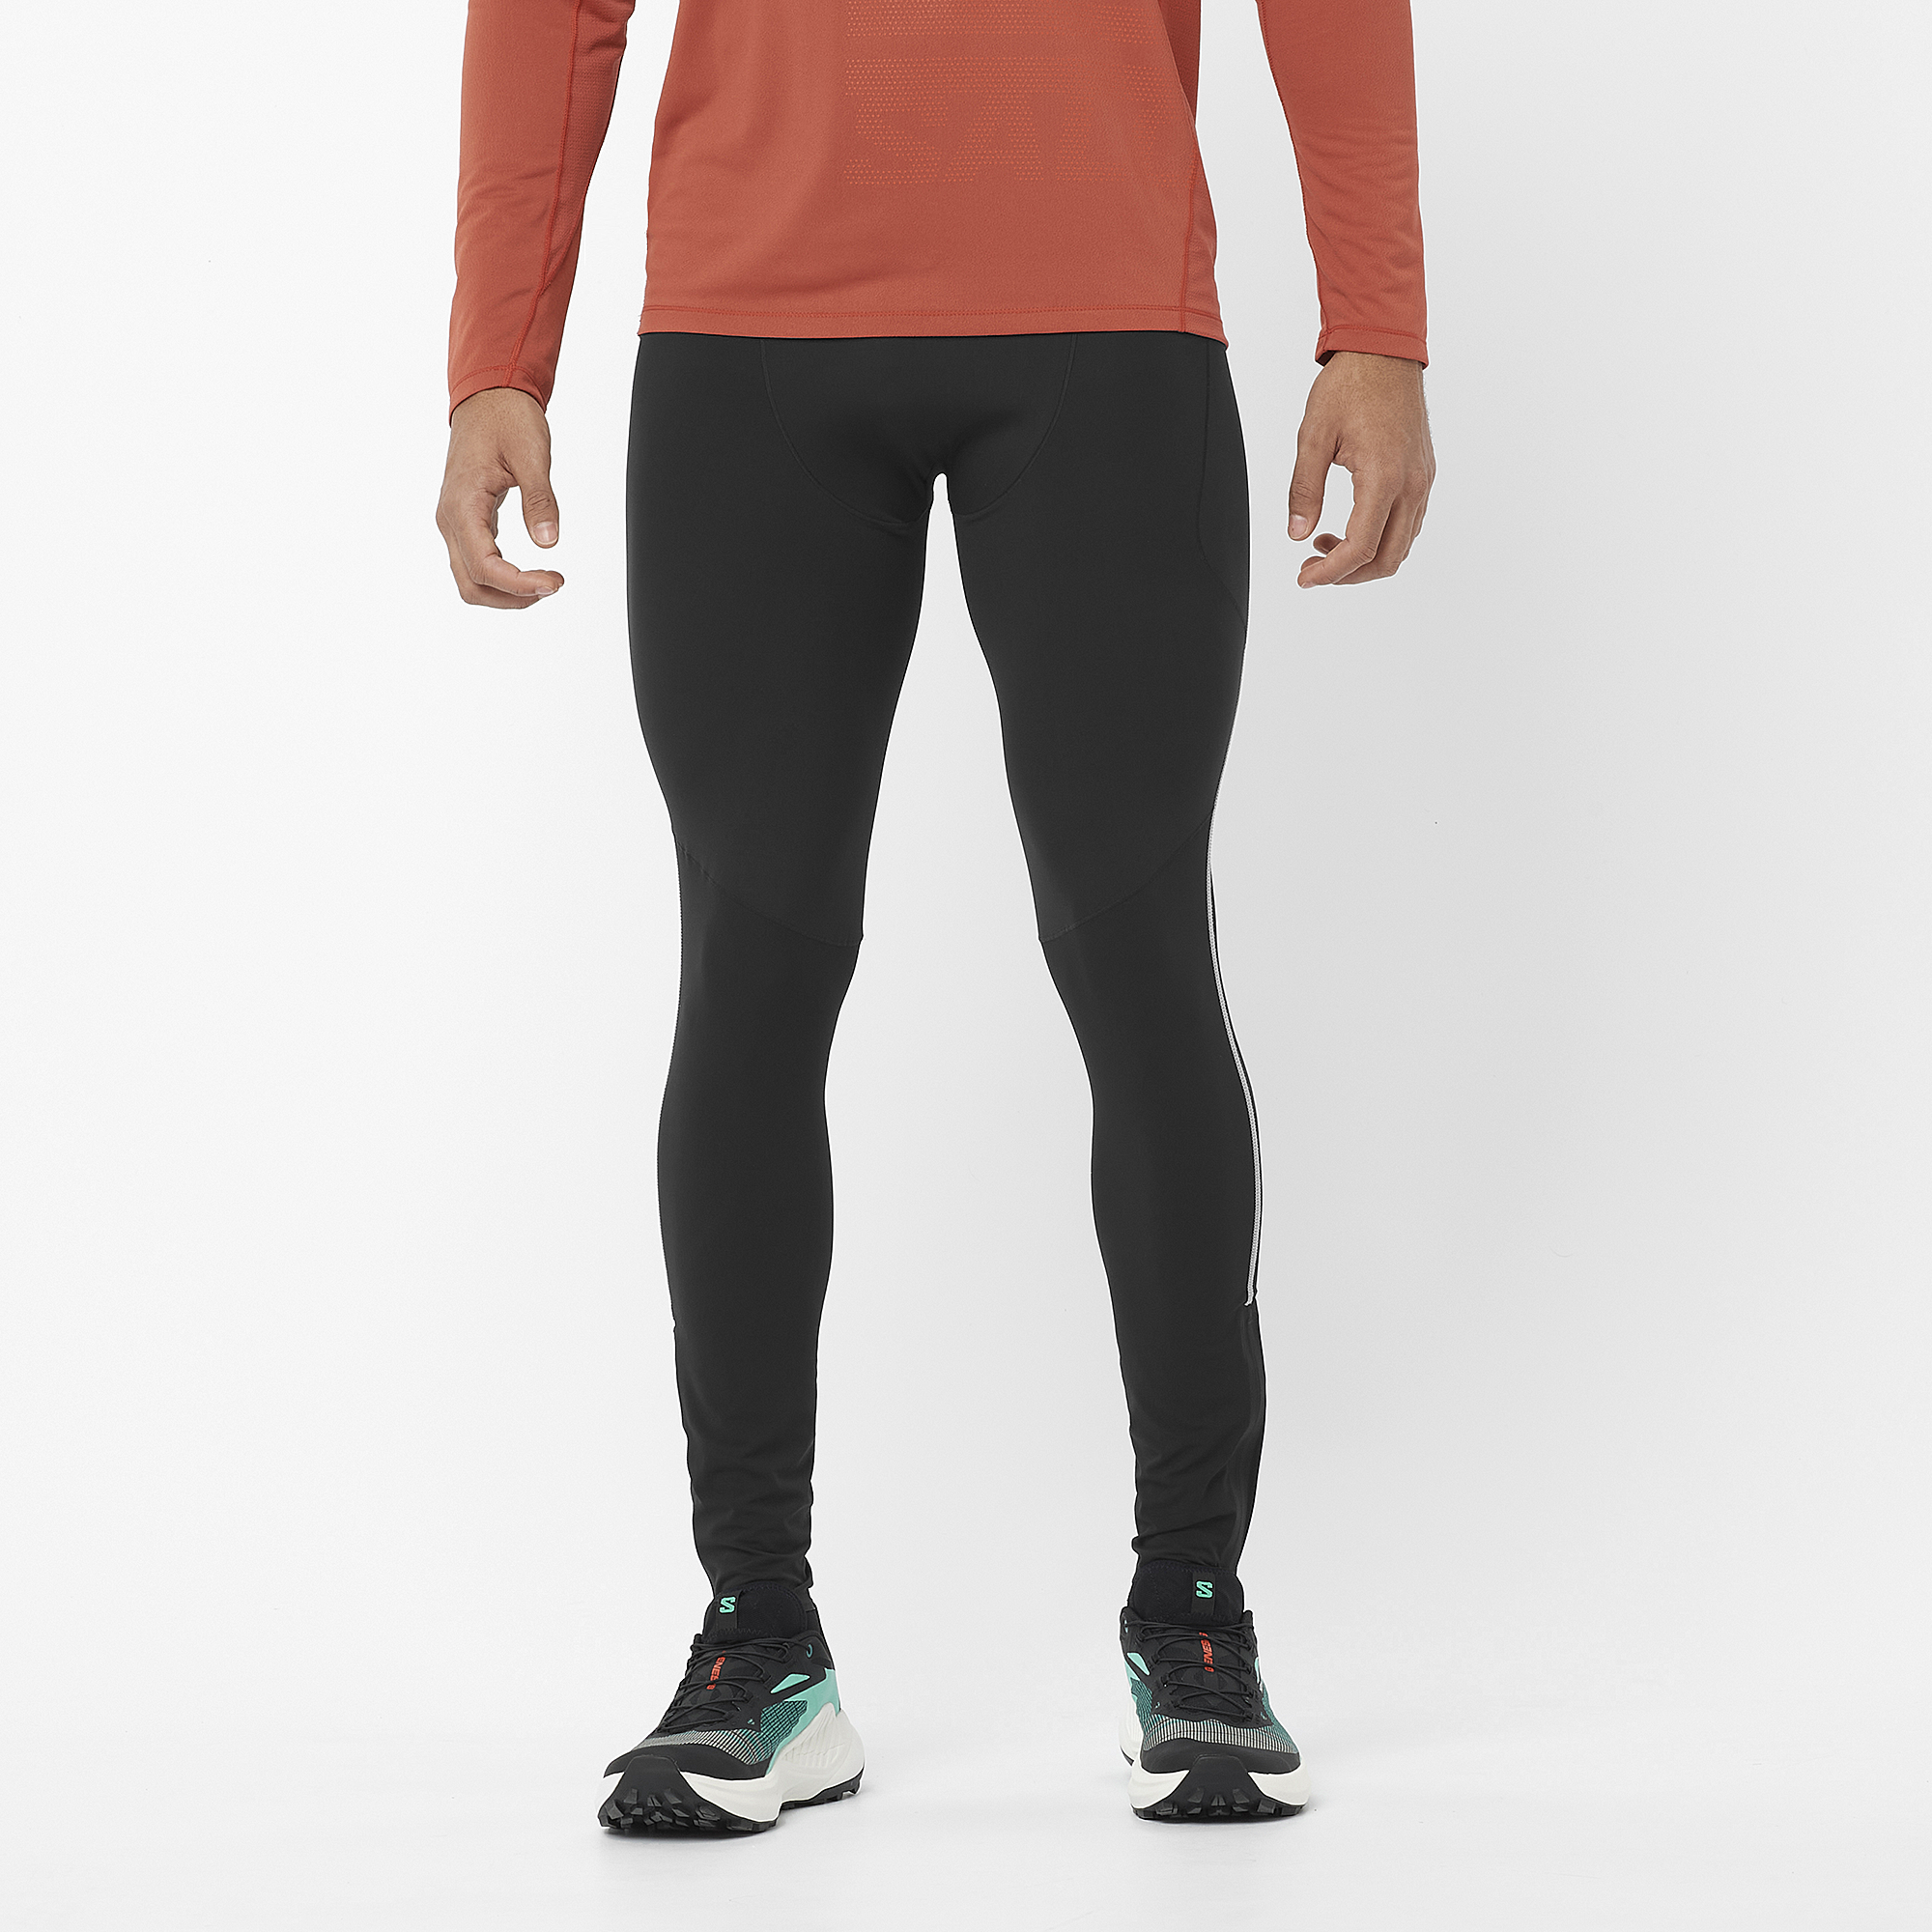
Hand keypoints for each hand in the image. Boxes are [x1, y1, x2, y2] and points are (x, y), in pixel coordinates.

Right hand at [435, 388, 564, 607]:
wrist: (486, 397)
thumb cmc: (506, 419)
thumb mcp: (531, 455)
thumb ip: (539, 500)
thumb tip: (548, 543)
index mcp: (462, 505)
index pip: (484, 567)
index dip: (519, 584)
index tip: (554, 582)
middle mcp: (450, 518)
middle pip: (471, 584)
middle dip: (511, 598)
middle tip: (551, 587)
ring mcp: (454, 521)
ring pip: (470, 578)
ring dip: (505, 592)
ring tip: (543, 584)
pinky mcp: (465, 521)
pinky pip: (476, 561)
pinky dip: (501, 577)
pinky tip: (528, 573)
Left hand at [1287, 352, 1434, 586]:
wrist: (1384, 349)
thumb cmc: (1350, 385)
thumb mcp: (1313, 437)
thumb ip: (1304, 490)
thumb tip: (1297, 534)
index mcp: (1383, 476)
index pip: (1361, 548)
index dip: (1331, 572)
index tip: (1304, 577)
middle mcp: (1412, 484)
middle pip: (1387, 559)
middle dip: (1348, 575)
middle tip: (1312, 567)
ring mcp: (1422, 480)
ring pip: (1401, 546)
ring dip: (1364, 558)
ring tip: (1325, 543)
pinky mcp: (1424, 474)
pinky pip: (1409, 524)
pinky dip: (1381, 538)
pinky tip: (1349, 525)